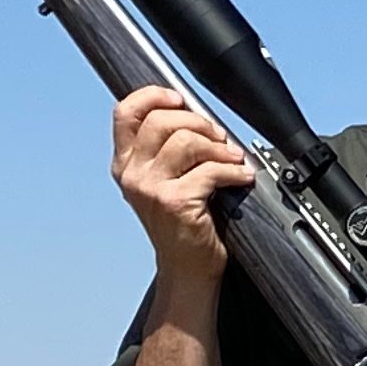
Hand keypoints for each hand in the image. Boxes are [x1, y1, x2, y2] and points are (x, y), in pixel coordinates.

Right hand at [112, 87, 253, 279]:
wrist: (186, 269)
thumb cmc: (182, 224)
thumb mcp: (163, 181)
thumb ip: (167, 149)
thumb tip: (196, 116)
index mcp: (125, 164)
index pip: (125, 112)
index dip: (153, 96)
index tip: (180, 100)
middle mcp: (132, 174)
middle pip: (161, 120)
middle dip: (199, 123)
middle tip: (219, 138)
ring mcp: (150, 188)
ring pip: (186, 141)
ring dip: (219, 147)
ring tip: (232, 160)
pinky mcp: (175, 202)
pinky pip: (210, 170)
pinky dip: (233, 171)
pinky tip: (241, 178)